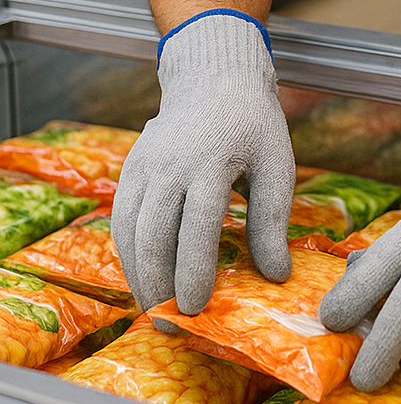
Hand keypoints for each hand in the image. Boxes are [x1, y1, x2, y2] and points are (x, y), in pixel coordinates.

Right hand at [112, 10, 294, 322]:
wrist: (215, 79)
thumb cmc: (253, 125)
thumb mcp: (277, 164)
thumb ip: (273, 220)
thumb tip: (276, 276)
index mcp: (212, 160)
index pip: (197, 225)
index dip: (193, 271)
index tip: (197, 308)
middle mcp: (170, 164)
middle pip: (155, 234)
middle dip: (159, 285)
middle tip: (172, 324)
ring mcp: (144, 165)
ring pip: (130, 231)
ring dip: (138, 277)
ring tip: (155, 311)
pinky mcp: (131, 169)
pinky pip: (121, 219)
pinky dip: (128, 255)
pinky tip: (143, 280)